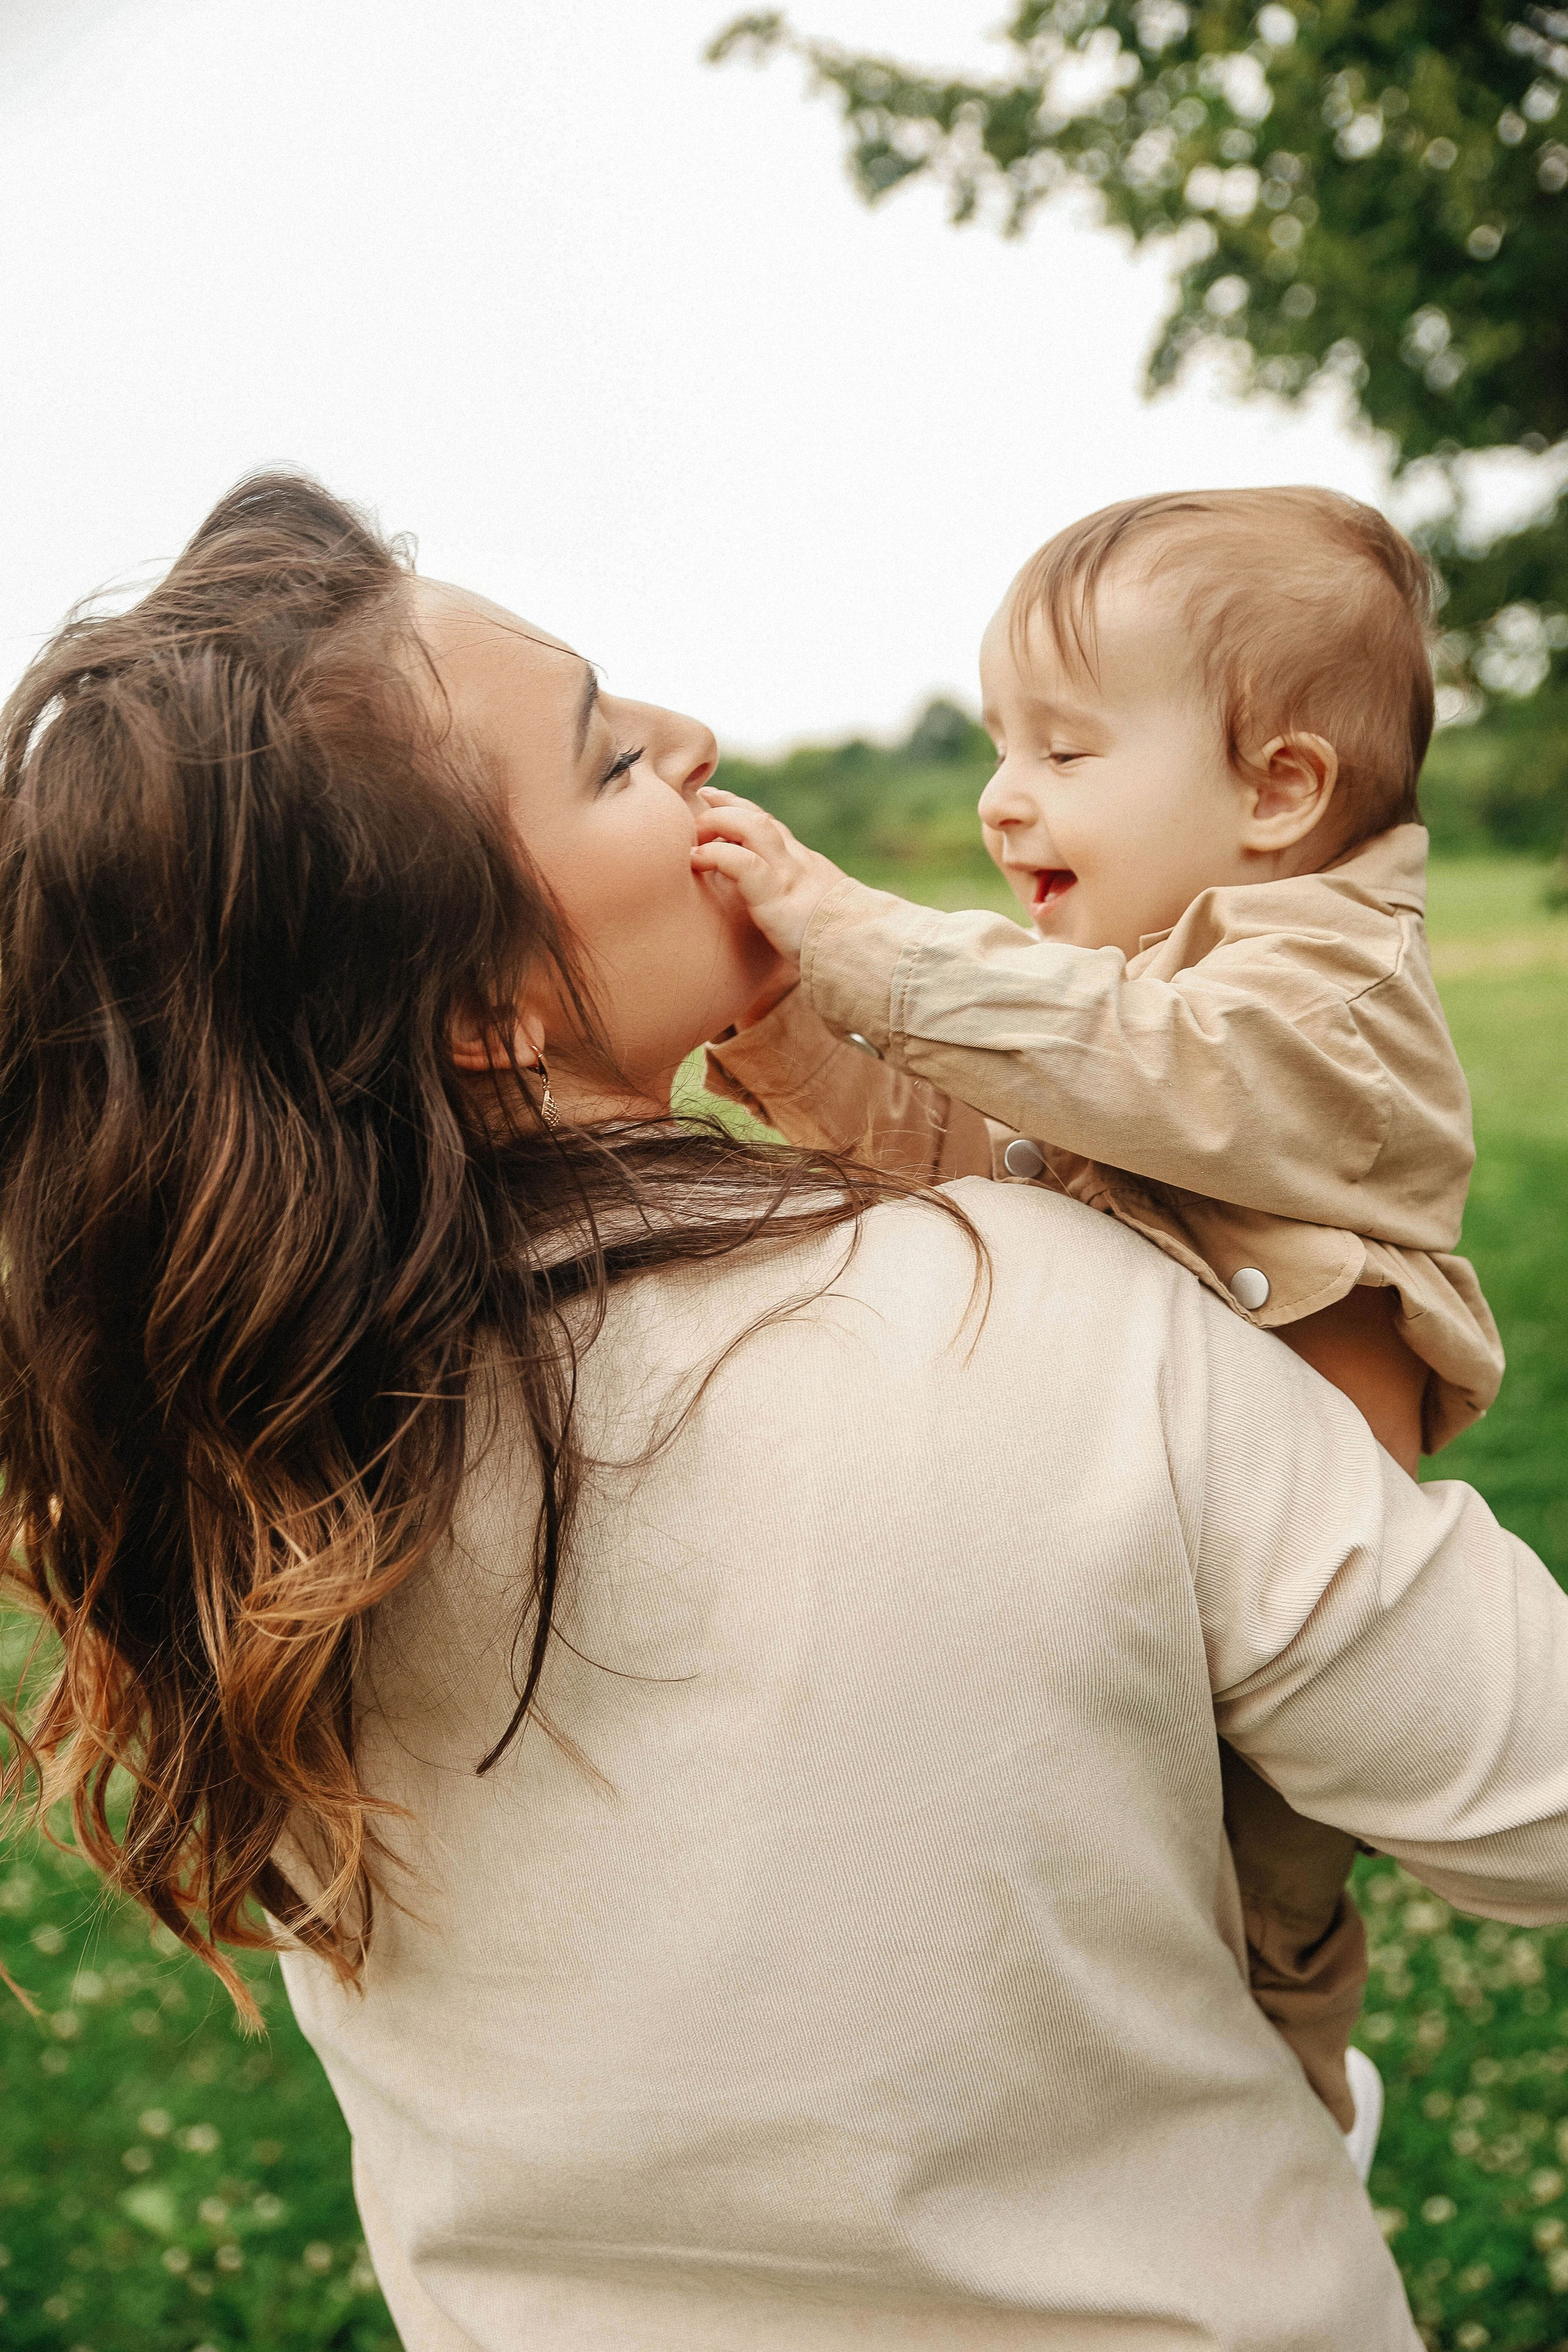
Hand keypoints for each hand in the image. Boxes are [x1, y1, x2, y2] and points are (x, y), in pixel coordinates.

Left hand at [689, 789, 845, 962]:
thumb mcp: (817, 912)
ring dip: (720, 821)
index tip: (716, 797)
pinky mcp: (777, 895)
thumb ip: (795, 902)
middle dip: (727, 806)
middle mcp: (797, 863)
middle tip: (699, 803)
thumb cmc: (839, 943)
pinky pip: (743, 863)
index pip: (771, 827)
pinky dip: (716, 855)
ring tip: (694, 833)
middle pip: (760, 818)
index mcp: (805, 866)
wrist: (864, 950)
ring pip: (753, 827)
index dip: (741, 808)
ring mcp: (788, 875)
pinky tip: (696, 858)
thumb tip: (776, 912)